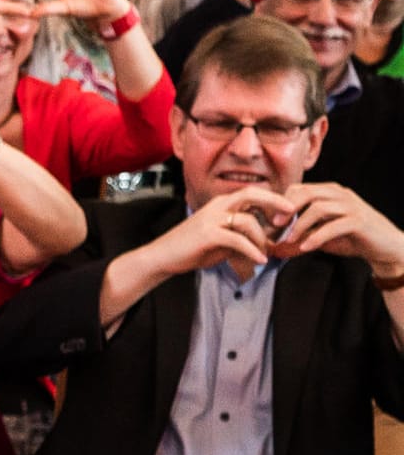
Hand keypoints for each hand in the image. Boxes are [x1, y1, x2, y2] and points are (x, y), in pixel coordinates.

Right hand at [142, 186, 293, 279]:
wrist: (163, 256)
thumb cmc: (192, 248)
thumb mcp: (221, 239)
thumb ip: (242, 236)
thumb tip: (267, 243)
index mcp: (220, 204)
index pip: (252, 193)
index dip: (273, 200)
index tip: (288, 212)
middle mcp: (217, 206)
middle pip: (252, 194)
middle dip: (275, 202)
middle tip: (292, 214)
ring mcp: (211, 219)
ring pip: (248, 221)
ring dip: (262, 239)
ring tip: (266, 254)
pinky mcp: (207, 234)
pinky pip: (238, 240)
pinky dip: (252, 250)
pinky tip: (260, 261)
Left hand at [282, 183, 403, 265]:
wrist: (385, 247)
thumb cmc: (351, 238)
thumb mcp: (322, 233)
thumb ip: (302, 232)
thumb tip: (274, 241)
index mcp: (329, 192)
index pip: (298, 189)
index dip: (281, 203)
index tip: (270, 219)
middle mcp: (340, 194)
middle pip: (306, 193)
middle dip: (287, 208)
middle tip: (275, 225)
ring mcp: (351, 206)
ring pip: (318, 208)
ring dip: (300, 225)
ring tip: (289, 240)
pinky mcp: (360, 221)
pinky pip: (334, 225)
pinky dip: (317, 236)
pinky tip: (306, 247)